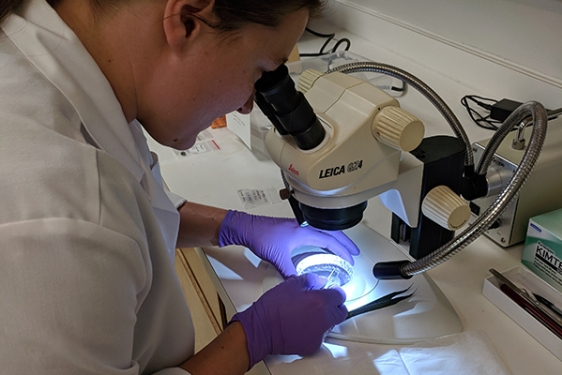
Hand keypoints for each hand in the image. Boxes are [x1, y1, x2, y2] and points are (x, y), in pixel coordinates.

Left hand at [218, 210, 359, 277]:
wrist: (246, 228)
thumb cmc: (260, 236)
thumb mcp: (277, 258)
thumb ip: (290, 272)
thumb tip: (300, 282)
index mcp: (303, 231)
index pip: (329, 240)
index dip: (342, 250)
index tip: (350, 258)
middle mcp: (303, 226)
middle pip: (331, 232)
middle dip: (345, 242)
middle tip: (354, 252)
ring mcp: (298, 225)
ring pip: (324, 230)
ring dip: (335, 239)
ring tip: (343, 248)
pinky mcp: (293, 227)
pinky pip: (315, 231)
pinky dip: (324, 237)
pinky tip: (322, 244)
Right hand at [231, 273, 346, 367]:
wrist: (261, 329)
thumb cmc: (273, 307)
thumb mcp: (291, 284)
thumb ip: (311, 280)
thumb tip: (321, 281)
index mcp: (321, 301)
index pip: (340, 295)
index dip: (334, 292)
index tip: (329, 291)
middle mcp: (324, 319)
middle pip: (341, 311)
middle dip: (334, 306)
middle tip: (321, 303)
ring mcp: (320, 334)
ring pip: (331, 324)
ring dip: (324, 318)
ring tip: (307, 314)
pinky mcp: (314, 345)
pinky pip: (321, 335)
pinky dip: (315, 331)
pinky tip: (302, 325)